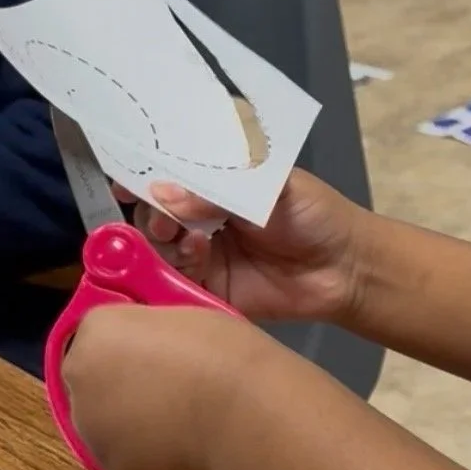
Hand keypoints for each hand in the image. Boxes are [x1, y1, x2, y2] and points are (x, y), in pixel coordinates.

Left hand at [62, 306, 265, 469]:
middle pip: (95, 379)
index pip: (100, 331)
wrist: (242, 412)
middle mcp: (81, 381)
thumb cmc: (222, 352)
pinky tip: (186, 446)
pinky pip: (129, 457)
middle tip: (171, 384)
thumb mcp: (186, 317)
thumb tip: (153, 356)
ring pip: (107, 422)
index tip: (161, 347)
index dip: (131, 340)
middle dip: (122, 382)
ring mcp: (92, 431)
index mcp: (97, 333)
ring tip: (183, 420)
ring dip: (132, 421)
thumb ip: (153, 337)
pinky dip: (150, 454)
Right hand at [130, 169, 369, 328]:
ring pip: (160, 248)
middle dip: (152, 211)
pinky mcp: (208, 291)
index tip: (125, 179)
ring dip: (163, 238)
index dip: (147, 178)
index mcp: (219, 189)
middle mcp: (204, 221)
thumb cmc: (316, 215)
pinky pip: (176, 282)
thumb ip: (222, 189)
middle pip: (157, 215)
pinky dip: (177, 266)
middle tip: (163, 215)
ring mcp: (204, 257)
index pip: (173, 179)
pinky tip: (198, 253)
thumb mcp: (274, 187)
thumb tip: (165, 193)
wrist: (346, 268)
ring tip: (187, 234)